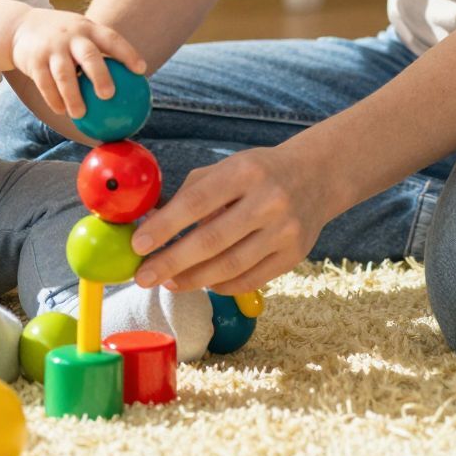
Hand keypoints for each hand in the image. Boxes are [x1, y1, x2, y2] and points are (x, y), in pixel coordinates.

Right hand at [10, 9, 145, 120]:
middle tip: (108, 95)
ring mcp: (51, 47)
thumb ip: (101, 52)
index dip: (127, 53)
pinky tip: (61, 111)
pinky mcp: (34, 60)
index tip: (141, 70)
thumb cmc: (63, 38)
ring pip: (64, 75)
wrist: (21, 26)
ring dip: (73, 96)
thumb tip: (131, 82)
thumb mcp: (81, 34)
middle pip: (89, 56)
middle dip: (100, 75)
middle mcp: (71, 36)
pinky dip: (54, 99)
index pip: (112, 39)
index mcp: (88, 29)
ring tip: (81, 115)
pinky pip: (45, 83)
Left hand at [130, 142, 331, 295]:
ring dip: (193, 279)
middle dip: (171, 262)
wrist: (317, 177)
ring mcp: (285, 231)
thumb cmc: (258, 173)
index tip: (138, 245)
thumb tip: (149, 227)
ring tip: (169, 282)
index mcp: (245, 172)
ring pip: (230, 266)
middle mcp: (269, 200)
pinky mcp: (295, 256)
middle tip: (143, 277)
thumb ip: (188, 195)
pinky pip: (250, 280)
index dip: (165, 226)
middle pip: (211, 241)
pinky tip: (203, 282)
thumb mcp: (226, 169)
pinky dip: (221, 285)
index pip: (197, 202)